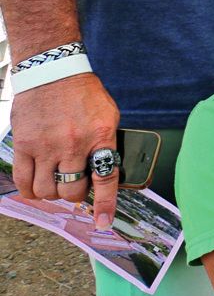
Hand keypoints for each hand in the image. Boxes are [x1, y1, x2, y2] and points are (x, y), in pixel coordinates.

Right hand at [9, 74, 119, 227]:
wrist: (53, 72)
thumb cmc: (83, 94)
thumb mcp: (108, 115)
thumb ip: (106, 142)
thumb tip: (104, 169)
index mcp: (100, 135)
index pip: (105, 178)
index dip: (105, 205)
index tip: (104, 222)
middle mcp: (73, 144)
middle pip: (72, 190)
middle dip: (75, 195)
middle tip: (74, 187)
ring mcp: (46, 146)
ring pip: (47, 191)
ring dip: (52, 194)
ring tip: (56, 183)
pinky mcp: (24, 145)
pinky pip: (24, 181)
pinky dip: (30, 191)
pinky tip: (35, 186)